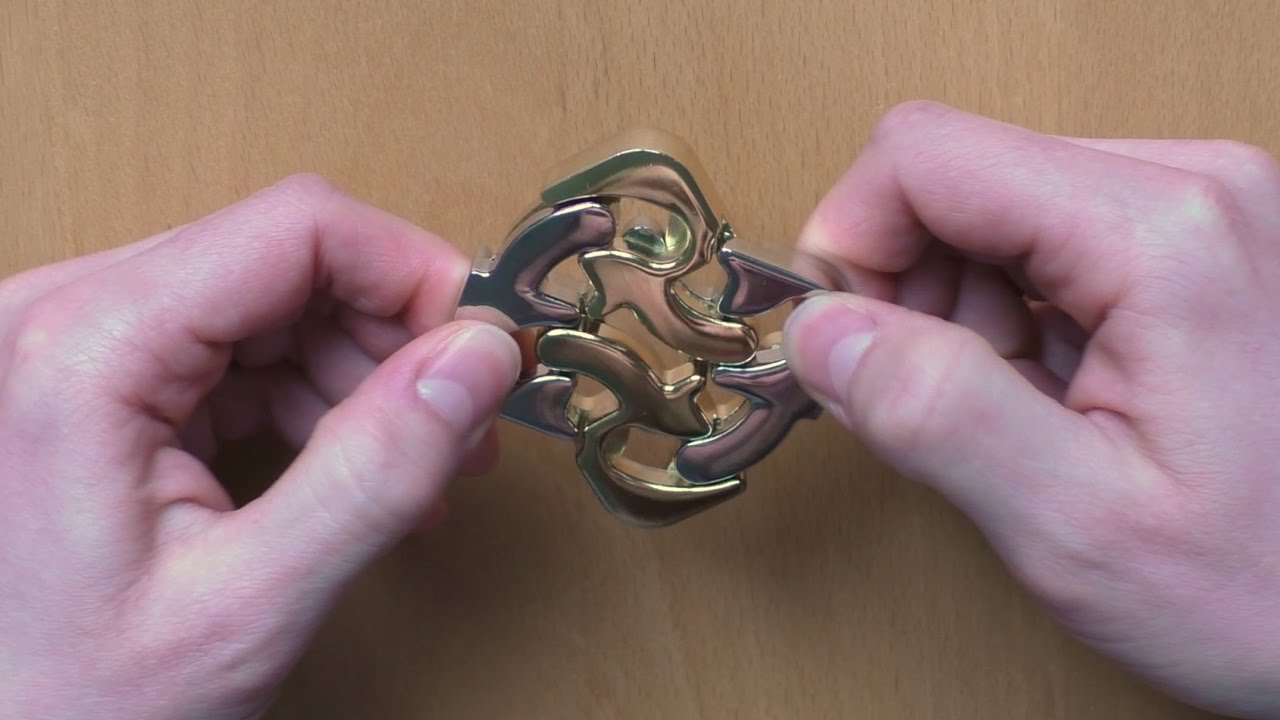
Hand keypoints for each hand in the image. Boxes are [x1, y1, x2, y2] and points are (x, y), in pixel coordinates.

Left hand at [0, 175, 519, 719]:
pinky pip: (239, 352)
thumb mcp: (249, 603)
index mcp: (86, 348)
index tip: (484, 347)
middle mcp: (68, 318)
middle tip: (465, 424)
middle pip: (289, 261)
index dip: (413, 274)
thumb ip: (375, 472)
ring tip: (421, 468)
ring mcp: (80, 347)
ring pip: (275, 304)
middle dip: (397, 337)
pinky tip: (357, 470)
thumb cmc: (74, 703)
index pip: (297, 228)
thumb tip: (478, 358)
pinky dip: (315, 401)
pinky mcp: (101, 384)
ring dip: (366, 375)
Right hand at [782, 102, 1279, 718]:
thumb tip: (823, 331)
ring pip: (991, 211)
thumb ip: (936, 414)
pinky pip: (1045, 242)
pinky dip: (1013, 317)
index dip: (849, 241)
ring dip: (960, 311)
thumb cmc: (1270, 585)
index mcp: (1161, 234)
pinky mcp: (1193, 240)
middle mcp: (1191, 189)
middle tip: (931, 399)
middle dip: (906, 289)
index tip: (839, 338)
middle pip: (956, 179)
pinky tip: (1051, 392)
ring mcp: (1198, 209)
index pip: (923, 156)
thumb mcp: (1079, 526)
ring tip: (1013, 409)